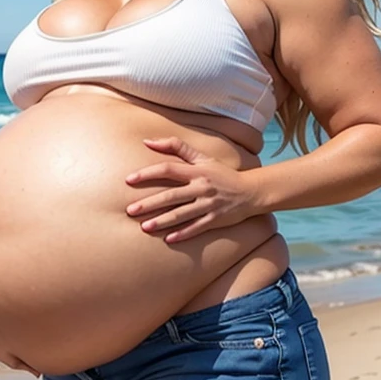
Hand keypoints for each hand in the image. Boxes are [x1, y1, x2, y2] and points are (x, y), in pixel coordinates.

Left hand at [125, 137, 255, 242]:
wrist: (251, 191)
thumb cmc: (222, 173)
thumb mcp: (203, 158)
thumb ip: (176, 147)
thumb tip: (147, 141)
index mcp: (196, 171)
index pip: (168, 169)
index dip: (148, 174)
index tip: (129, 180)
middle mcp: (201, 187)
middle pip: (171, 195)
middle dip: (149, 203)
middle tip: (130, 210)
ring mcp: (208, 205)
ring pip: (181, 214)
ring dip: (162, 221)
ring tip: (144, 227)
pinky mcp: (215, 220)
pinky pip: (197, 228)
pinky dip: (183, 233)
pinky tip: (168, 239)